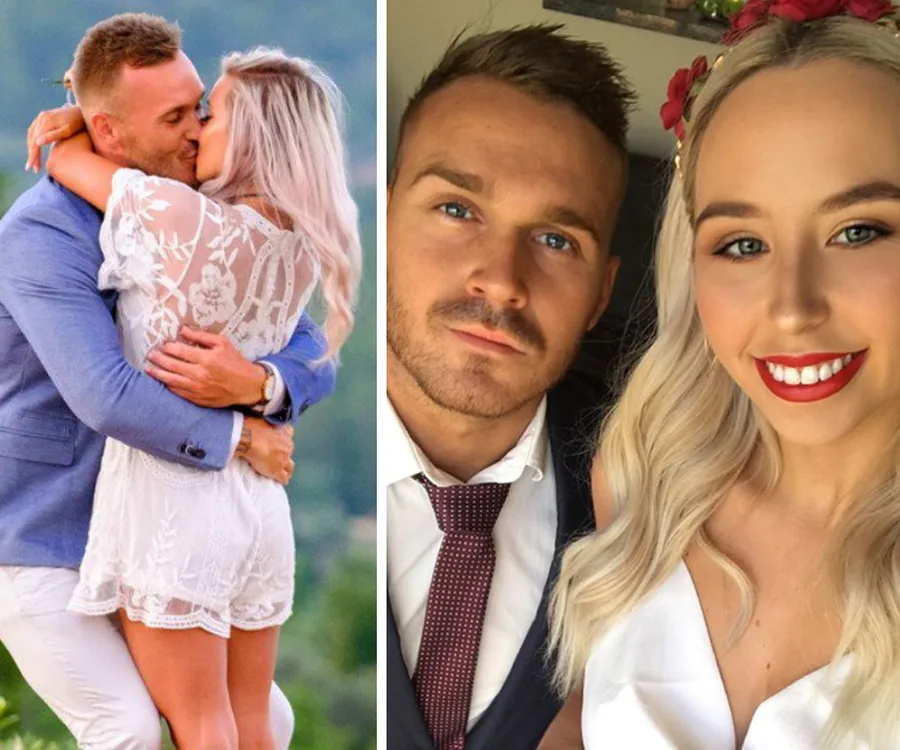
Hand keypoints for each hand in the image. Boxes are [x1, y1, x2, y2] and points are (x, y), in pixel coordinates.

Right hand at [26, 106, 85, 171]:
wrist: (81, 111)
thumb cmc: (78, 123)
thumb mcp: (67, 131)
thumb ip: (53, 136)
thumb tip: (38, 142)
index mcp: (46, 121)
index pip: (35, 141)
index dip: (33, 155)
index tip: (32, 167)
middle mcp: (41, 117)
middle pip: (32, 138)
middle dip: (32, 154)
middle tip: (33, 168)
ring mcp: (41, 117)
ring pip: (31, 135)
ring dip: (31, 148)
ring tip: (34, 162)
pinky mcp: (43, 118)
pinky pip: (34, 131)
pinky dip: (33, 141)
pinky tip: (35, 150)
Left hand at [146, 327, 265, 407]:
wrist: (248, 386)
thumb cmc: (236, 362)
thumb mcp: (223, 343)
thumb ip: (202, 336)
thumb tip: (184, 330)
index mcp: (206, 359)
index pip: (180, 351)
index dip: (168, 347)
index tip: (162, 345)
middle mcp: (200, 374)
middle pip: (172, 366)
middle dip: (158, 359)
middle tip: (150, 355)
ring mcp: (198, 389)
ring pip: (171, 381)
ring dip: (158, 374)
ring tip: (149, 369)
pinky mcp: (199, 399)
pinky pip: (179, 393)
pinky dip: (169, 386)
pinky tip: (164, 381)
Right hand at [236, 417, 294, 484]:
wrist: (249, 438)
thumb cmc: (252, 426)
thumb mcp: (264, 419)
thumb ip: (269, 423)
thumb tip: (265, 423)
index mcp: (286, 432)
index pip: (289, 436)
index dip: (283, 441)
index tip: (278, 443)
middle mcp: (288, 445)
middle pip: (289, 452)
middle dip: (284, 454)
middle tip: (276, 457)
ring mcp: (284, 459)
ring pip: (290, 466)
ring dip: (287, 469)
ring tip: (283, 472)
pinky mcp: (277, 470)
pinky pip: (284, 478)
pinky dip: (283, 480)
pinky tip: (281, 482)